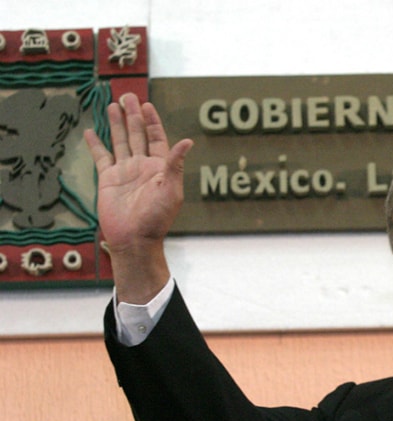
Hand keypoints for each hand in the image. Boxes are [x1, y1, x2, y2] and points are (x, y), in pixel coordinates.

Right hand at [84, 93, 192, 302]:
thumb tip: (187, 141)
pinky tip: (91, 131)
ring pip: (120, 141)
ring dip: (116, 124)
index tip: (146, 104)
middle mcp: (142, 166)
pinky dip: (96, 144)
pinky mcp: (108, 180)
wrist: (134, 238)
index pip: (157, 138)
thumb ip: (175, 164)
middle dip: (133, 115)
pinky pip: (101, 157)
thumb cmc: (156, 218)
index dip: (152, 121)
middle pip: (137, 134)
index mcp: (159, 167)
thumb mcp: (171, 189)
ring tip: (112, 105)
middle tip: (127, 95)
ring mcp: (124, 172)